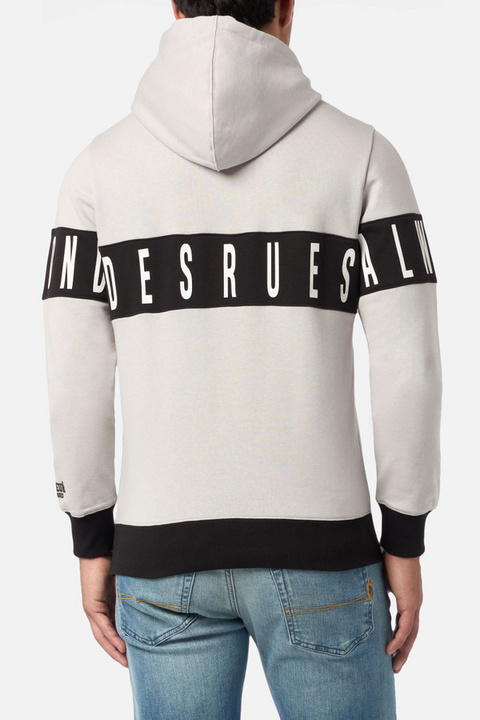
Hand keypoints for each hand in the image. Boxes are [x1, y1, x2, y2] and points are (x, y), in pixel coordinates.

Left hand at [79, 554, 127, 666]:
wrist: (100, 547)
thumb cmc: (116, 558)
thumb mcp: (129, 581)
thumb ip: (136, 592)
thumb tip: (155, 597)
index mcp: (108, 603)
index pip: (114, 627)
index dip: (123, 640)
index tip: (135, 650)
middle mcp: (98, 608)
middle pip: (106, 636)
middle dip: (117, 651)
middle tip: (129, 664)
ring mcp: (93, 608)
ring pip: (102, 635)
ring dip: (113, 649)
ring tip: (125, 661)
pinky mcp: (91, 605)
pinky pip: (102, 625)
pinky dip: (110, 637)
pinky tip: (120, 646)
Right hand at [381, 550, 422, 673]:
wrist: (400, 546)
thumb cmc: (390, 556)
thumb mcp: (380, 578)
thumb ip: (375, 589)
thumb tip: (359, 593)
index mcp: (407, 598)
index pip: (405, 624)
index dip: (398, 638)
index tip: (389, 650)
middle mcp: (414, 604)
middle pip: (410, 634)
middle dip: (402, 652)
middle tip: (394, 666)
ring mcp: (414, 604)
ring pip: (410, 635)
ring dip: (402, 651)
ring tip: (393, 665)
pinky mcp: (411, 603)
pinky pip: (406, 627)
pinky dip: (398, 639)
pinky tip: (390, 649)